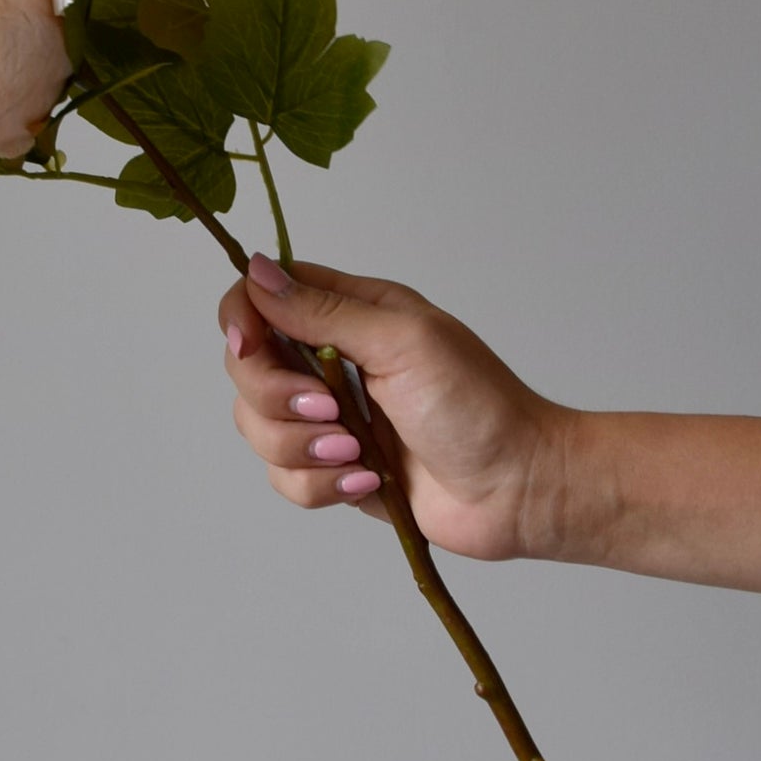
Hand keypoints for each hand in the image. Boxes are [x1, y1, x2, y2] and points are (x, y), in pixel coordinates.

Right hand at [219, 255, 575, 563]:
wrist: (518, 488)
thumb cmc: (479, 405)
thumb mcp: (402, 341)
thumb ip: (323, 310)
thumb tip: (258, 272)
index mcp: (351, 313)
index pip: (261, 298)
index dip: (242, 319)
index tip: (250, 346)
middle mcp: (331, 361)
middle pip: (247, 368)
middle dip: (276, 397)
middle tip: (333, 411)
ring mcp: (331, 419)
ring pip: (259, 428)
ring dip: (304, 448)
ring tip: (362, 454)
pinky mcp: (335, 470)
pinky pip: (286, 479)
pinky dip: (322, 484)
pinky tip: (369, 481)